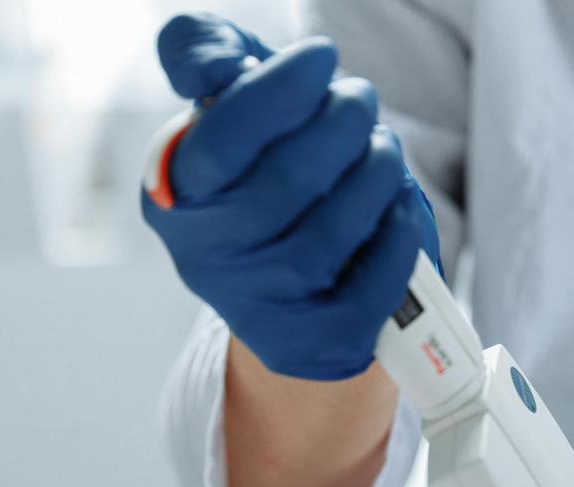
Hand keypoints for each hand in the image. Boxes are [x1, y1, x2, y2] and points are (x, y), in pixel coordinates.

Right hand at [143, 13, 441, 380]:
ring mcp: (256, 308)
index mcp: (173, 195)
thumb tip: (216, 65)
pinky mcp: (308, 345)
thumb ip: (205, 54)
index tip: (322, 58)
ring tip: (384, 151)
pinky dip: (396, 243)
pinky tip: (401, 209)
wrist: (288, 287)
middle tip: (361, 101)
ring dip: (373, 178)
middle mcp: (203, 258)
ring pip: (324, 242)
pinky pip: (365, 296)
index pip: (220, 139)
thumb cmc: (261, 172)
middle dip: (340, 126)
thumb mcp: (227, 106)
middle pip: (282, 187)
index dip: (280, 90)